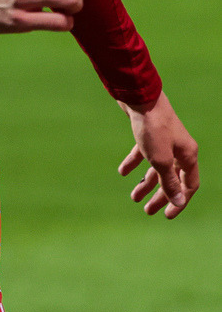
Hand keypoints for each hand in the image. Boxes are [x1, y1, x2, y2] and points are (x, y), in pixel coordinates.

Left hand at [118, 91, 198, 218]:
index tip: (167, 215)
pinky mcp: (148, 132)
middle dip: (160, 195)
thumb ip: (169, 181)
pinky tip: (123, 172)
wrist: (139, 95)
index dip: (179, 201)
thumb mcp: (161, 160)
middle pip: (171, 178)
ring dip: (146, 182)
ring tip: (134, 197)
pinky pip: (143, 152)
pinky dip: (134, 162)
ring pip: (156, 166)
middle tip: (147, 210)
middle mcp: (178, 148)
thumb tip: (178, 201)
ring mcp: (163, 139)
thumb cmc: (153, 127)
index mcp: (187, 155)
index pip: (188, 185)